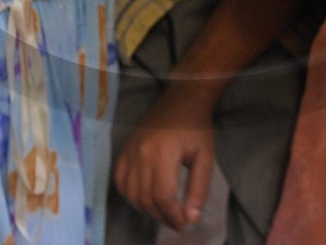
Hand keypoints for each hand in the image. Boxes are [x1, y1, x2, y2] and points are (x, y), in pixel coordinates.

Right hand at [113, 84, 218, 231]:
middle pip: (145, 197)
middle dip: (161, 216)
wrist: (181, 100)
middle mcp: (142, 152)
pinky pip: (120, 180)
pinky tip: (144, 199)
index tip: (183, 224)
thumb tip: (191, 219)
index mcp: (164, 153)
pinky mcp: (124, 149)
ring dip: (146, 209)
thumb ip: (198, 190)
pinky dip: (129, 195)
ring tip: (163, 213)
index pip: (163, 196)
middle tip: (176, 222)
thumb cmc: (197, 128)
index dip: (172, 216)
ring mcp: (130, 150)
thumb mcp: (205, 158)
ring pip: (131, 192)